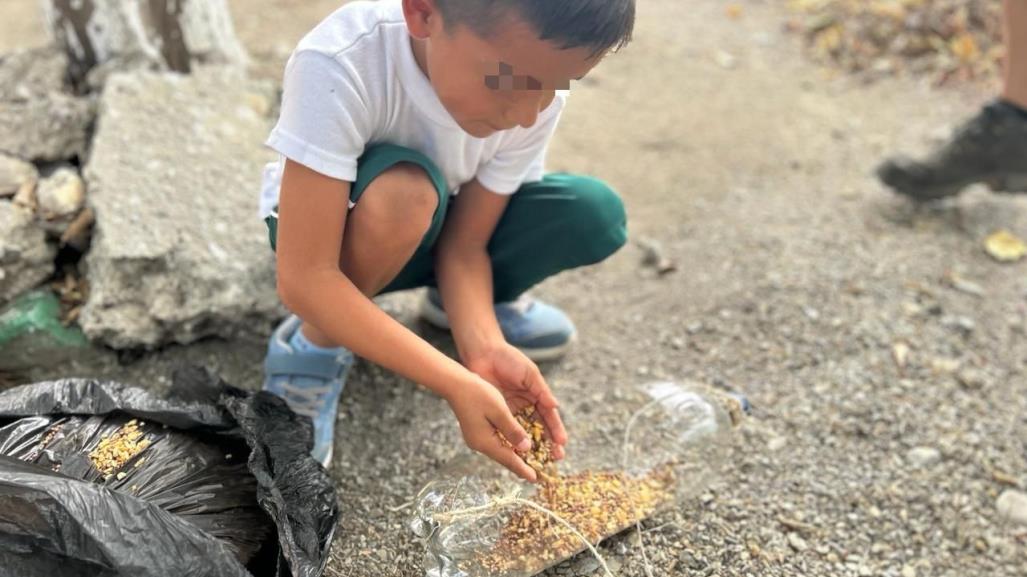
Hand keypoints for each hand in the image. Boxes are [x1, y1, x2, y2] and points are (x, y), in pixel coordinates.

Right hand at [446, 376, 540, 481]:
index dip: (523, 469)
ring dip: (514, 456)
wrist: (455, 384)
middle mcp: (480, 444)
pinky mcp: (476, 432)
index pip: (508, 460)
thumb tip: (525, 448)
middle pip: (504, 458)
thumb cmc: (477, 394)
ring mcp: (477, 439)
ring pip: (500, 451)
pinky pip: (495, 443)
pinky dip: (507, 446)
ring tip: (530, 462)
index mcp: (485, 441)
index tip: (535, 479)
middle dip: (520, 466)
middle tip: (537, 474)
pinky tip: (515, 446)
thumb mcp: (499, 411)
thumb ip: (513, 431)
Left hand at [463, 343, 567, 460]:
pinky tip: (517, 452)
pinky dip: (512, 440)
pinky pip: (506, 428)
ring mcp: (511, 409)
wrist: (484, 353)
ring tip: (538, 460)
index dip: (556, 430)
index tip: (562, 443)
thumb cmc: (509, 359)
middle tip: (555, 458)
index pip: (549, 416)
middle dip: (548, 443)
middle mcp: (526, 405)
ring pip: (524, 431)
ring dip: (531, 445)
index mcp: (537, 395)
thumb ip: (542, 390)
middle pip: (539, 427)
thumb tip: (555, 406)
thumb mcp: (529, 373)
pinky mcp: (497, 412)